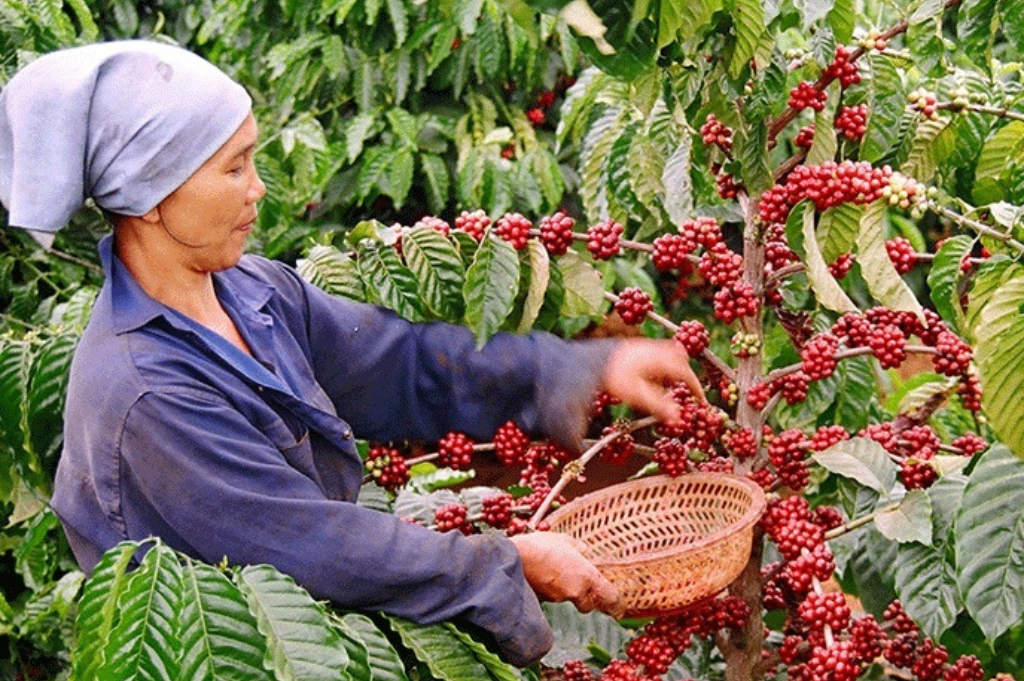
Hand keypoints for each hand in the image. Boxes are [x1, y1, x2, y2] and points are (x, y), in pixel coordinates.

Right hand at [510, 532, 624, 617]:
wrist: (515, 558)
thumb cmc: (542, 546)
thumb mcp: (565, 540)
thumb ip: (578, 548)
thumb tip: (583, 550)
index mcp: (587, 577)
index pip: (610, 598)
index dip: (616, 604)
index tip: (619, 607)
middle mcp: (576, 591)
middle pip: (588, 604)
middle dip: (587, 598)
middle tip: (583, 585)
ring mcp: (558, 597)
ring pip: (569, 599)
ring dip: (566, 590)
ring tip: (556, 572)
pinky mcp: (544, 600)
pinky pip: (553, 597)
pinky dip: (551, 589)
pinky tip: (544, 575)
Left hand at [602, 338, 705, 426]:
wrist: (589, 360)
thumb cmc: (613, 377)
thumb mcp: (637, 395)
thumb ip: (659, 406)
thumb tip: (678, 418)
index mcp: (659, 361)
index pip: (685, 373)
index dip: (695, 387)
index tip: (701, 400)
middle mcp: (654, 350)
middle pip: (680, 360)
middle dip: (686, 376)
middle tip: (688, 392)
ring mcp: (645, 346)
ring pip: (669, 354)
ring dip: (674, 369)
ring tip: (670, 386)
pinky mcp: (635, 346)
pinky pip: (658, 353)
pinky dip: (662, 364)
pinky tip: (652, 377)